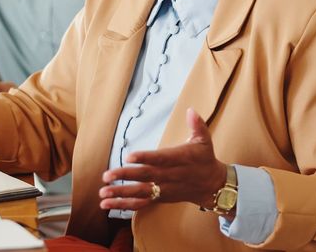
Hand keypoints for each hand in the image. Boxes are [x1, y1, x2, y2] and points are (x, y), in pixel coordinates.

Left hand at [98, 108, 226, 212]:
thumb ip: (197, 125)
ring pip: (141, 192)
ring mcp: (164, 189)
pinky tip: (108, 204)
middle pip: (146, 176)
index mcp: (180, 159)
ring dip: (121, 193)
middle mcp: (170, 176)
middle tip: (107, 175)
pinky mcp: (160, 198)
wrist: (212, 185)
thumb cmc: (205, 159)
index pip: (160, 159)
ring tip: (103, 192)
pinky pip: (141, 203)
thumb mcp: (205, 141)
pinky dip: (125, 204)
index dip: (145, 158)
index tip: (130, 156)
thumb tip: (191, 110)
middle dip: (125, 176)